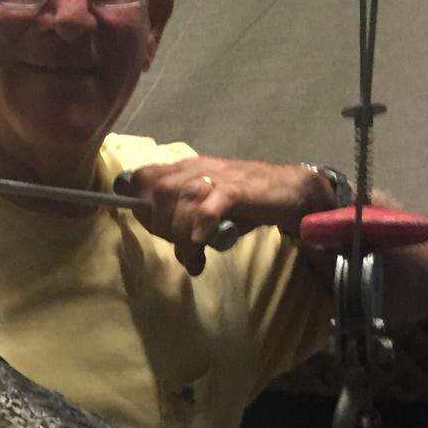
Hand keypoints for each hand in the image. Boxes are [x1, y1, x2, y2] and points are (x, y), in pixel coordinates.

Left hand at [122, 158, 330, 275]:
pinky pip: (208, 209)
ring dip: (181, 233)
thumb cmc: (246, 203)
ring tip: (194, 252)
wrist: (290, 190)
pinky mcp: (236, 191)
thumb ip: (190, 229)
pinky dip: (200, 228)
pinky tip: (203, 242)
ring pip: (181, 201)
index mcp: (185, 169)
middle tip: (179, 243)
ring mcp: (217, 178)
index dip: (138, 201)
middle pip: (158, 193)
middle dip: (160, 225)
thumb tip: (185, 258)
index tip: (149, 224)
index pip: (143, 176)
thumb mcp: (209, 212)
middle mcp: (196, 169)